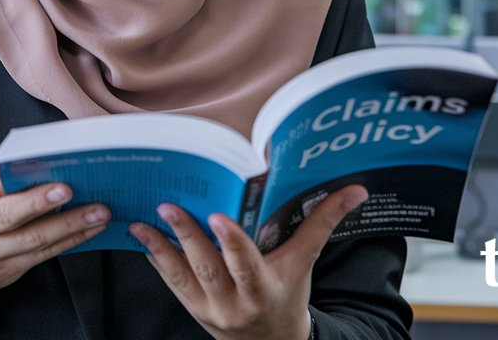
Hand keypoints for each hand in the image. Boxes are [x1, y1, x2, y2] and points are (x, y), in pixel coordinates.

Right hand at [0, 152, 110, 307]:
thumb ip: (0, 180)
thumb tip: (47, 166)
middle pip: (4, 215)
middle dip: (37, 201)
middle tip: (67, 188)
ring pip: (32, 238)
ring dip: (69, 223)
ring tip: (97, 210)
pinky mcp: (7, 270)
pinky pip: (44, 253)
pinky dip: (71, 239)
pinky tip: (91, 228)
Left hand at [129, 185, 368, 339]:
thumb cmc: (288, 294)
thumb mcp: (305, 262)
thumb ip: (323, 222)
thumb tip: (355, 189)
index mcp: (265, 289)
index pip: (247, 267)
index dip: (233, 244)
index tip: (219, 217)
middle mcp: (234, 302)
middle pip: (208, 268)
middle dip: (188, 236)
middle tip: (169, 206)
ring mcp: (208, 308)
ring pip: (181, 276)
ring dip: (160, 246)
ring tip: (143, 221)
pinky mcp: (191, 307)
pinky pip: (170, 282)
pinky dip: (156, 258)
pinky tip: (142, 235)